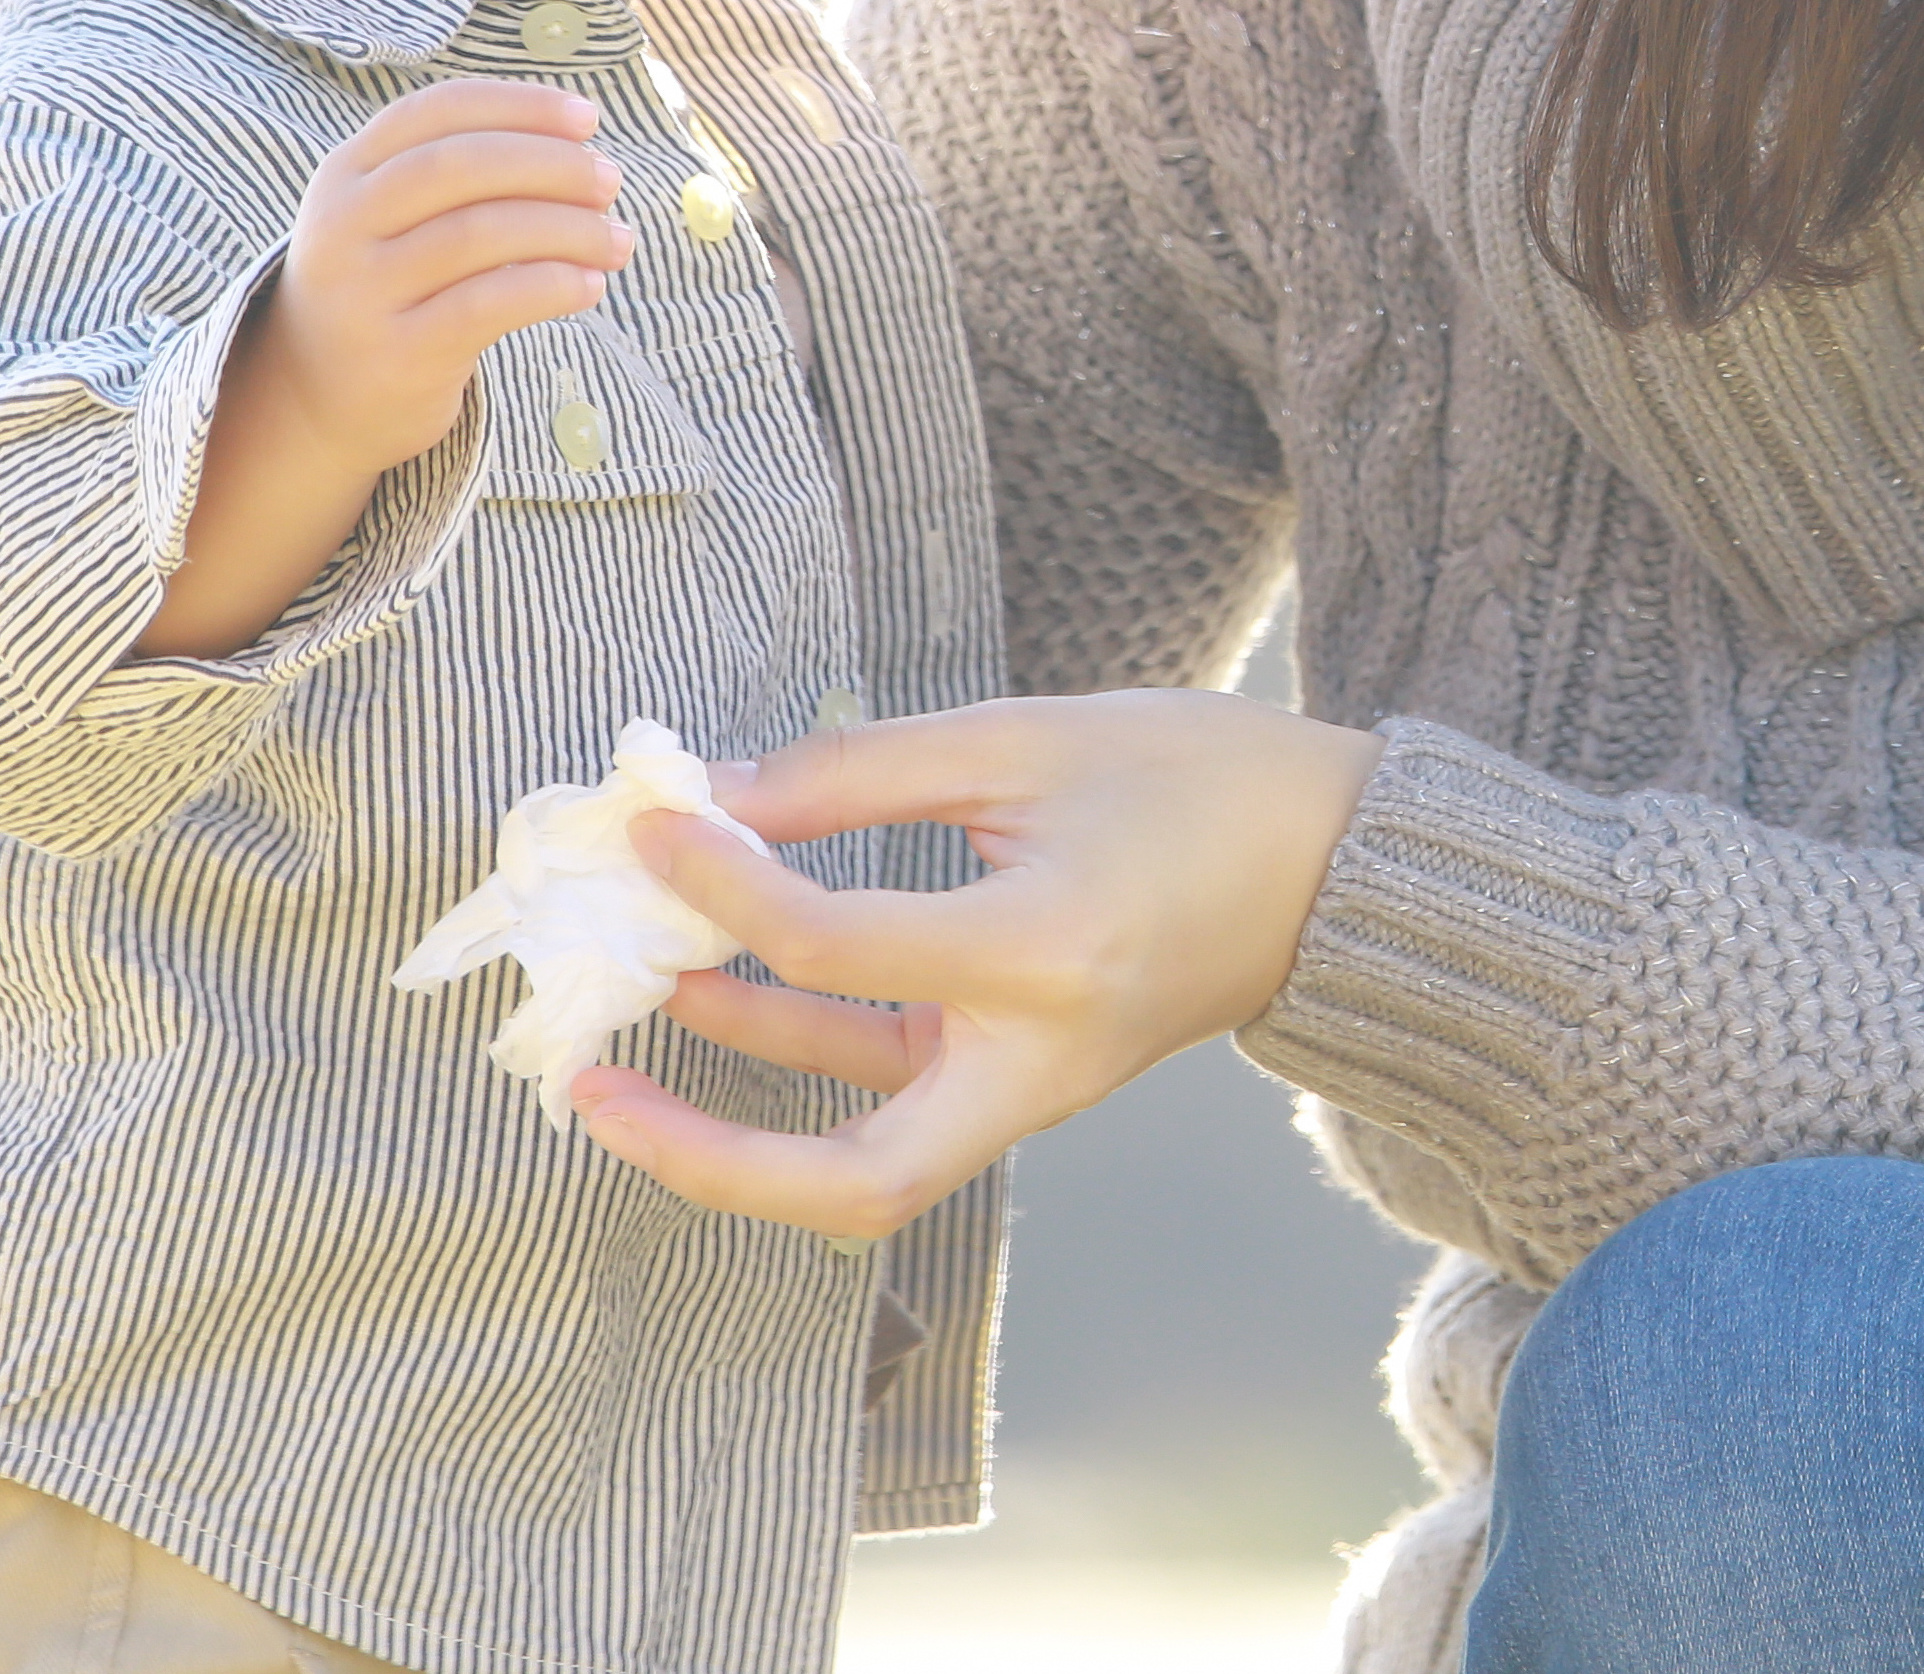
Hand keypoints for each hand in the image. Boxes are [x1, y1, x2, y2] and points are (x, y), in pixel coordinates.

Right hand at [135, 79, 621, 657]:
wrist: (315, 397)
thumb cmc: (388, 286)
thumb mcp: (391, 216)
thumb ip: (460, 174)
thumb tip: (581, 146)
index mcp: (346, 172)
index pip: (437, 111)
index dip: (519, 106)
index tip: (588, 118)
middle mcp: (344, 224)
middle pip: (460, 166)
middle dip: (551, 165)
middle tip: (611, 181)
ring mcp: (364, 291)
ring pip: (480, 234)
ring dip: (568, 230)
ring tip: (618, 241)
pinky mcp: (398, 354)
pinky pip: (488, 305)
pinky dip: (551, 286)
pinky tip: (589, 286)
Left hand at [562, 689, 1382, 1239]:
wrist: (1338, 867)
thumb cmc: (1201, 781)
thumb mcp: (1027, 739)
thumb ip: (861, 773)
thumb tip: (713, 799)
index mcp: (1045, 954)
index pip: (834, 944)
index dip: (723, 880)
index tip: (659, 820)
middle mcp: (1038, 1058)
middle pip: (850, 1183)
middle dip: (702, 1156)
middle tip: (585, 1090)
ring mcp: (1035, 1092)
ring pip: (863, 1163)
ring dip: (733, 1112)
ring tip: (624, 1023)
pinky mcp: (1028, 1086)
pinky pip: (895, 1103)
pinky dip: (803, 1055)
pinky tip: (724, 985)